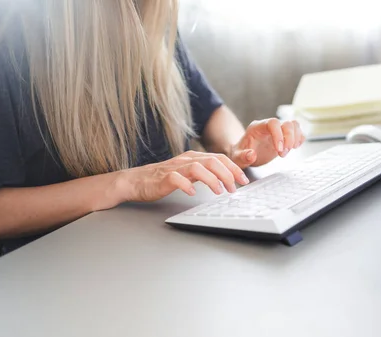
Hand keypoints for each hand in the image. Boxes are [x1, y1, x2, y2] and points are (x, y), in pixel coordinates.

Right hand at [113, 151, 249, 202]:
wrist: (136, 181)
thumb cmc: (163, 179)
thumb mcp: (188, 173)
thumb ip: (205, 174)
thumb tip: (226, 181)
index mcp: (193, 157)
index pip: (219, 158)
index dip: (234, 168)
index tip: (244, 180)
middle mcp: (186, 160)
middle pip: (212, 161)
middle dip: (227, 174)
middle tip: (235, 187)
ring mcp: (174, 168)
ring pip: (198, 167)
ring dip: (211, 179)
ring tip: (219, 191)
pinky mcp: (163, 178)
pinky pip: (177, 179)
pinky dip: (187, 185)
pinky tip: (192, 193)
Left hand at [230, 118, 305, 167]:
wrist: (243, 154)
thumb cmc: (240, 154)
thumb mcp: (237, 157)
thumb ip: (243, 156)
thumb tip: (252, 155)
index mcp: (257, 127)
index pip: (273, 123)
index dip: (279, 135)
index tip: (279, 149)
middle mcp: (269, 126)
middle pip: (287, 123)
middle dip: (289, 139)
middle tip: (283, 154)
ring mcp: (278, 130)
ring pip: (294, 125)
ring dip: (295, 139)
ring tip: (288, 151)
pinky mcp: (285, 137)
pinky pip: (298, 132)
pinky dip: (300, 139)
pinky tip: (294, 148)